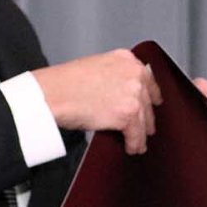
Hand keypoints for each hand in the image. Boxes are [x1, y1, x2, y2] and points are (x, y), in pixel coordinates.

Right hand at [32, 50, 161, 153]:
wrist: (52, 94)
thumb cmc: (65, 83)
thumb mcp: (95, 67)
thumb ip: (114, 75)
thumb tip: (120, 92)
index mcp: (125, 59)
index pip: (148, 78)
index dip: (151, 94)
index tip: (153, 102)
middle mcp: (134, 74)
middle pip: (149, 101)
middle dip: (146, 115)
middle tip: (145, 126)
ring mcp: (134, 94)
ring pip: (145, 120)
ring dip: (141, 133)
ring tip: (138, 142)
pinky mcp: (128, 115)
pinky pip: (137, 135)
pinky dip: (134, 143)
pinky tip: (131, 147)